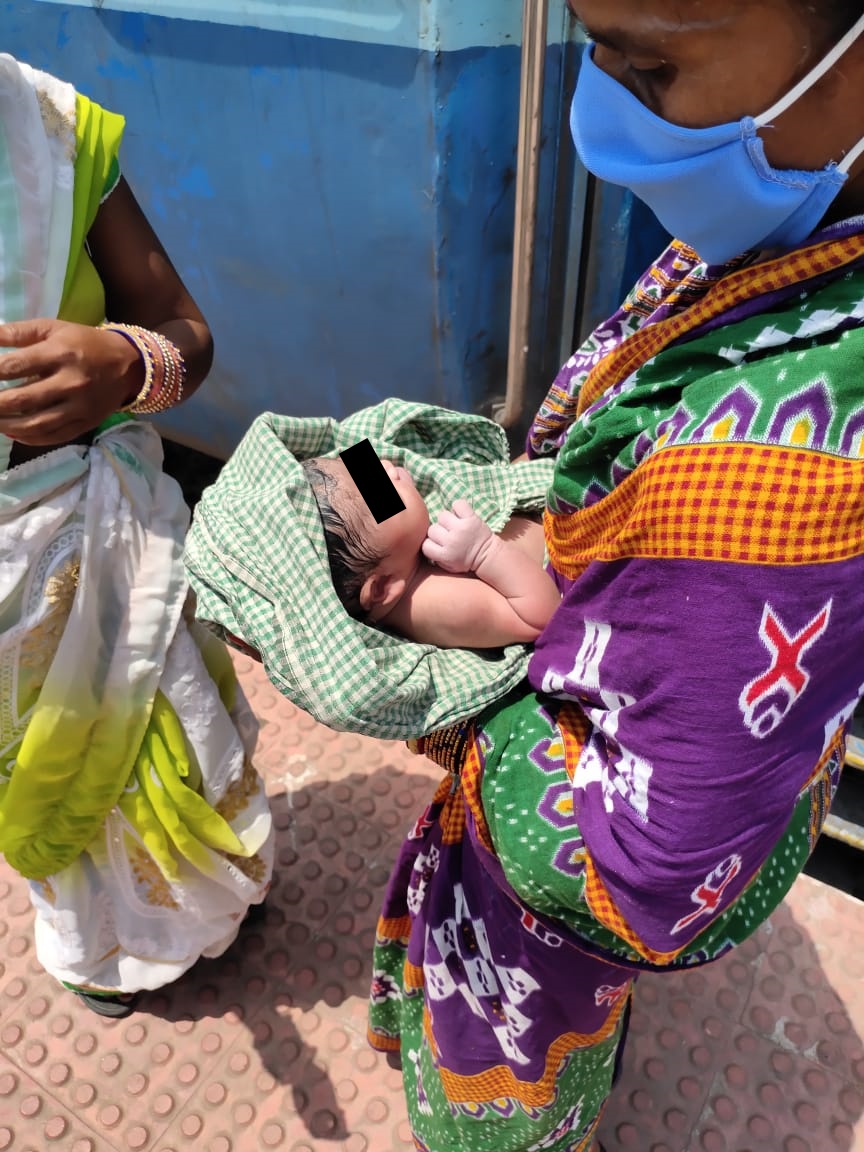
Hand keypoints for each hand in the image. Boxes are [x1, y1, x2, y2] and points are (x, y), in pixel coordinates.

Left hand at [0, 319, 143, 444]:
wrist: (129, 364)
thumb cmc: (85, 343)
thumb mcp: (54, 328)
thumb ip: (19, 332)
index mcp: (60, 353)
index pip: (14, 366)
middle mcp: (70, 382)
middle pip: (22, 399)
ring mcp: (79, 407)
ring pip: (36, 424)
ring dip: (7, 425)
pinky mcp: (86, 423)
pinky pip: (54, 436)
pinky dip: (29, 438)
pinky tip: (13, 433)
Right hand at [422, 499, 498, 572]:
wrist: (487, 555)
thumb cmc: (465, 561)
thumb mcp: (448, 567)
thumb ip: (435, 557)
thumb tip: (425, 544)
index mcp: (445, 554)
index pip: (425, 544)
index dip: (430, 543)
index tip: (438, 545)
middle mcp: (451, 540)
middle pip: (432, 529)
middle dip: (438, 532)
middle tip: (447, 535)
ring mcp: (461, 528)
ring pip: (442, 516)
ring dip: (447, 520)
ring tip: (454, 525)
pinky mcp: (471, 518)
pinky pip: (458, 504)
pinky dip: (458, 507)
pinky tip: (460, 514)